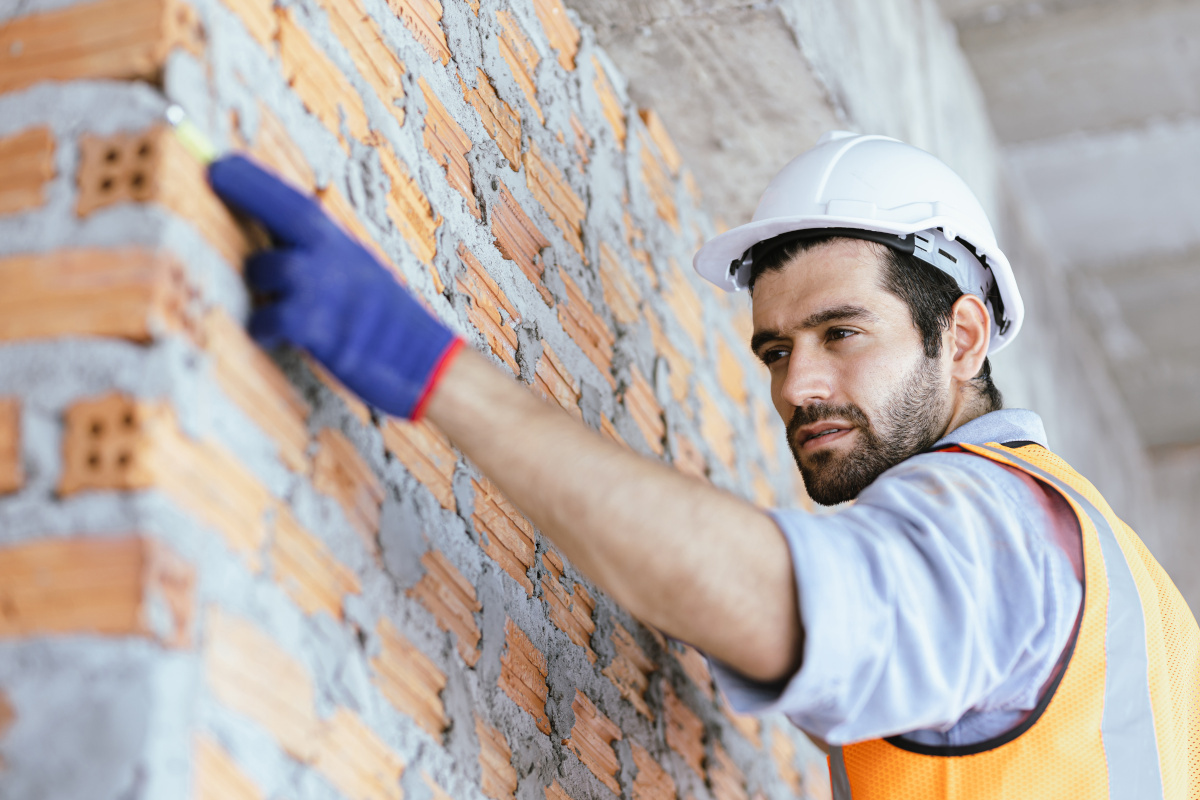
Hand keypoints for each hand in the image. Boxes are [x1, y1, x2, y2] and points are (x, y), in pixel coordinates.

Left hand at [207, 155, 462, 419]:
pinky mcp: (320, 330)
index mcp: (344, 247)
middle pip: (285, 211)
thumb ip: (321, 261)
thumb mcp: (360, 278)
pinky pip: (270, 318)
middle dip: (246, 187)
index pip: (296, 203)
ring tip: (266, 303)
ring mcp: (327, 290)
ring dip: (258, 284)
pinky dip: (262, 327)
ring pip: (269, 268)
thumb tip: (272, 251)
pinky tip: (270, 336)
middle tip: (212, 173)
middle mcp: (337, 258)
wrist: (429, 362)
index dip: (257, 180)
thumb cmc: (390, 328)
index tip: (221, 160)